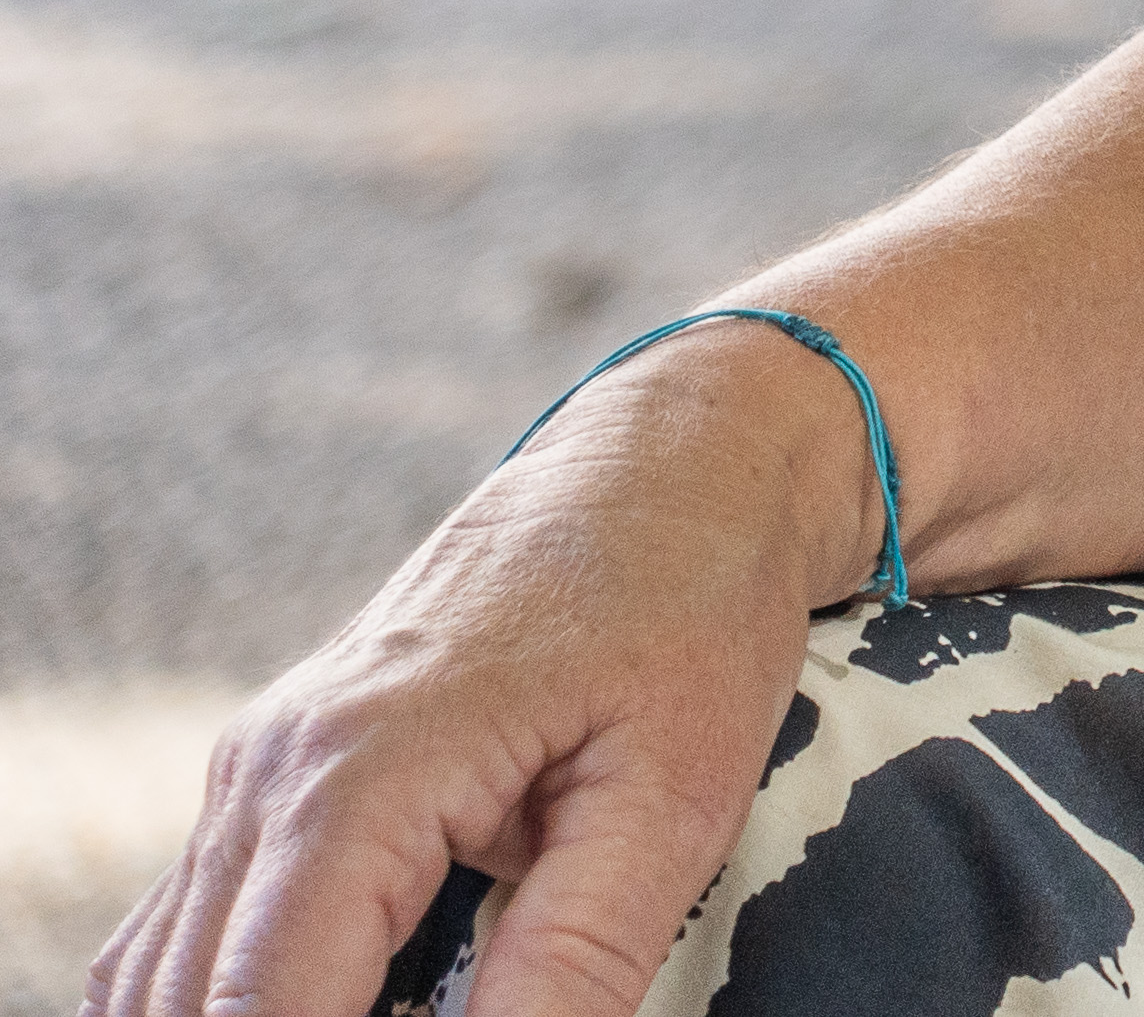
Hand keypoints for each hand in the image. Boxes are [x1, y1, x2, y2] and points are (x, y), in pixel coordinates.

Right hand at [95, 324, 876, 1016]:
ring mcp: (257, 765)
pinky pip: (192, 922)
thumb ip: (579, 955)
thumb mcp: (677, 794)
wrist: (678, 465)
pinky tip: (322, 1007)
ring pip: (165, 971)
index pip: (265, 1004)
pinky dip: (227, 992)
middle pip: (197, 999)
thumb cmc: (693, 609)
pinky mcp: (273, 774)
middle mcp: (273, 768)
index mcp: (362, 771)